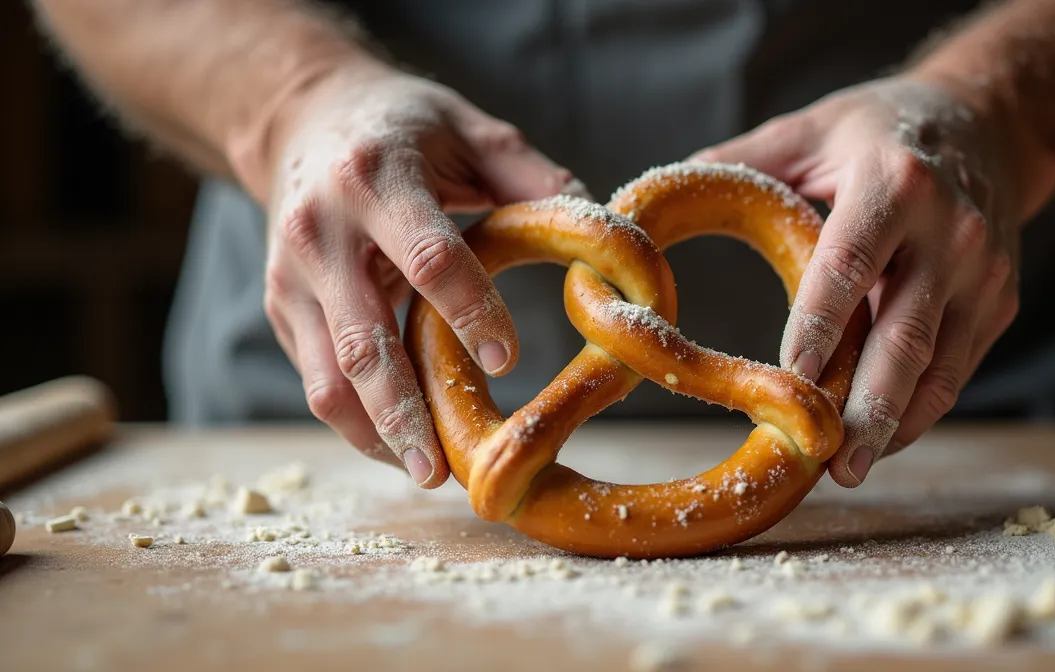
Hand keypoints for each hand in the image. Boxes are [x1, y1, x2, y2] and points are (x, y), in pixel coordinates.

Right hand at [255, 62, 577, 486]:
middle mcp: (320, 232)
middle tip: (445, 468)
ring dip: (375, 432)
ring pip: (327, 375)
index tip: (510, 360)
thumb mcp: (471, 129)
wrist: (303, 118)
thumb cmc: (405, 128)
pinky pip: (316, 379)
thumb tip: (603, 228)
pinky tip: (401, 447)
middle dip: (403, 409)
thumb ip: (533, 176)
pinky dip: (356, 421)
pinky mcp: (281, 308)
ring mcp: (291, 277)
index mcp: (375, 180)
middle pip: (361, 338)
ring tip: (426, 472)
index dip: (469, 311)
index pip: (426, 258)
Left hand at [694, 76, 1022, 486]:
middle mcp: (951, 232)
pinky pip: (956, 371)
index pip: (851, 263)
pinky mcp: (999, 303)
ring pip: (940, 368)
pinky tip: (880, 440)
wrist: (989, 123)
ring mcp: (984, 273)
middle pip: (905, 335)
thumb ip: (740, 164)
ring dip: (896, 426)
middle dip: (869, 406)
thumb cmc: (878, 131)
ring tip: (852, 469)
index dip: (821, 323)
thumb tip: (654, 204)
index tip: (792, 376)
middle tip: (833, 461)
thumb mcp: (809, 129)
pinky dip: (918, 411)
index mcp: (895, 183)